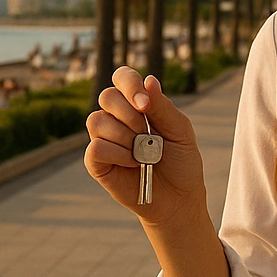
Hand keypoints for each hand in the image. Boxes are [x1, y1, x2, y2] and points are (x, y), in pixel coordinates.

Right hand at [84, 67, 207, 227]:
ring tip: (143, 153)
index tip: (144, 104)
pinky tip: (133, 163)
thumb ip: (162, 106)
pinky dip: (118, 155)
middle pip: (107, 96)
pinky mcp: (96, 161)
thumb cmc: (180, 162)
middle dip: (129, 114)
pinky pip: (96, 147)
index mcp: (138, 104)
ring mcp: (105, 138)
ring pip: (96, 120)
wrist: (178, 198)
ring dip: (125, 137)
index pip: (122, 77)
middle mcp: (117, 117)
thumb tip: (149, 80)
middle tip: (148, 134)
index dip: (129, 84)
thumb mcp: (180, 130)